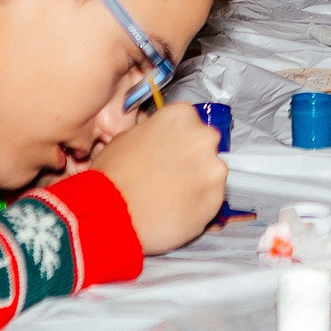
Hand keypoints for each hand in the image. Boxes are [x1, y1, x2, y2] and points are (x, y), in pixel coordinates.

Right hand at [88, 98, 227, 257]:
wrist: (112, 214)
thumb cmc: (113, 178)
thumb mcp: (124, 138)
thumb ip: (152, 133)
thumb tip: (157, 139)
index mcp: (180, 115)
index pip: (188, 121)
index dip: (177, 139)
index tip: (169, 151)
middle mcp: (203, 137)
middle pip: (204, 144)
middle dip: (190, 158)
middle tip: (169, 175)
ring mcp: (214, 168)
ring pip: (211, 172)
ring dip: (196, 181)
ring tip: (169, 195)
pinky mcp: (217, 198)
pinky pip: (212, 198)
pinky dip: (199, 203)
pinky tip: (176, 209)